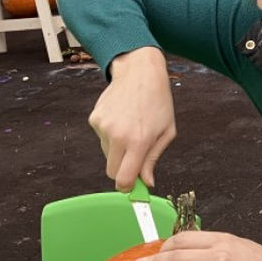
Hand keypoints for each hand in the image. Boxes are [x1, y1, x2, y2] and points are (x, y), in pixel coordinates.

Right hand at [89, 47, 175, 189]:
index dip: (127, 187)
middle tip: (135, 158)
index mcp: (139, 141)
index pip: (123, 178)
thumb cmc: (158, 102)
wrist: (140, 73)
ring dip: (118, 150)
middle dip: (122, 171)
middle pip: (111, 171)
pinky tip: (122, 119)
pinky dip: (111, 135)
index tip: (132, 187)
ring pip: (107, 154)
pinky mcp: (94, 119)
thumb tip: (147, 182)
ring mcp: (103, 127)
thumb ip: (153, 159)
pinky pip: (102, 138)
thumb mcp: (166, 132)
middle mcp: (118, 136)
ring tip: (132, 129)